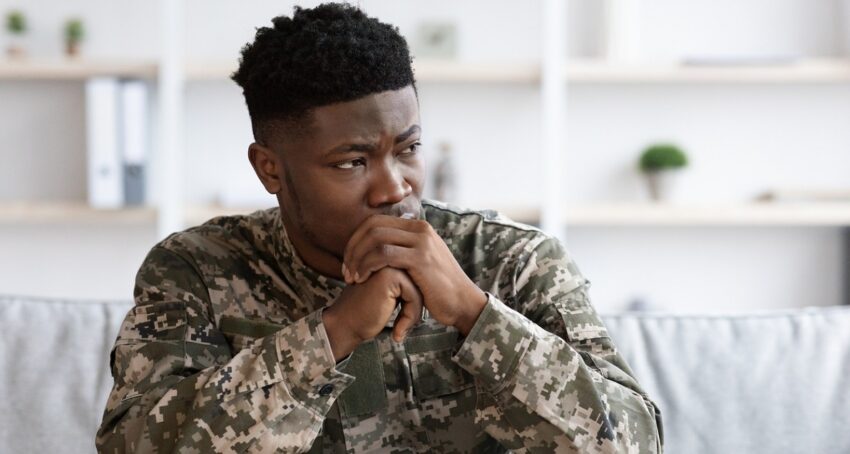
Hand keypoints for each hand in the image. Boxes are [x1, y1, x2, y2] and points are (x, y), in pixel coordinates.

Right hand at [322, 267, 422, 361]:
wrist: (345, 325)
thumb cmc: (367, 314)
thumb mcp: (392, 296)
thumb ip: (407, 286)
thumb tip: (432, 289)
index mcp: (390, 258)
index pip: (418, 280)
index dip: (414, 305)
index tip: (403, 321)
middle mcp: (389, 256)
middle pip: (421, 284)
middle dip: (415, 308)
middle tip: (401, 327)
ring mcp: (389, 264)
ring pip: (420, 290)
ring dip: (413, 314)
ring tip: (399, 328)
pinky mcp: (389, 276)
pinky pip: (414, 296)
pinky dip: (410, 317)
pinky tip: (397, 330)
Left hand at [341, 215, 487, 335]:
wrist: (462, 302)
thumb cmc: (437, 288)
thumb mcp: (419, 262)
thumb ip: (401, 251)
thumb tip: (377, 248)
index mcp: (418, 226)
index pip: (375, 222)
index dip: (356, 240)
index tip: (348, 262)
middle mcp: (420, 228)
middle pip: (372, 226)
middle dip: (353, 248)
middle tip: (345, 271)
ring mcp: (422, 242)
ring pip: (375, 238)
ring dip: (357, 258)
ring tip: (352, 278)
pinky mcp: (421, 259)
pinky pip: (384, 254)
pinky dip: (367, 266)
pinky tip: (363, 279)